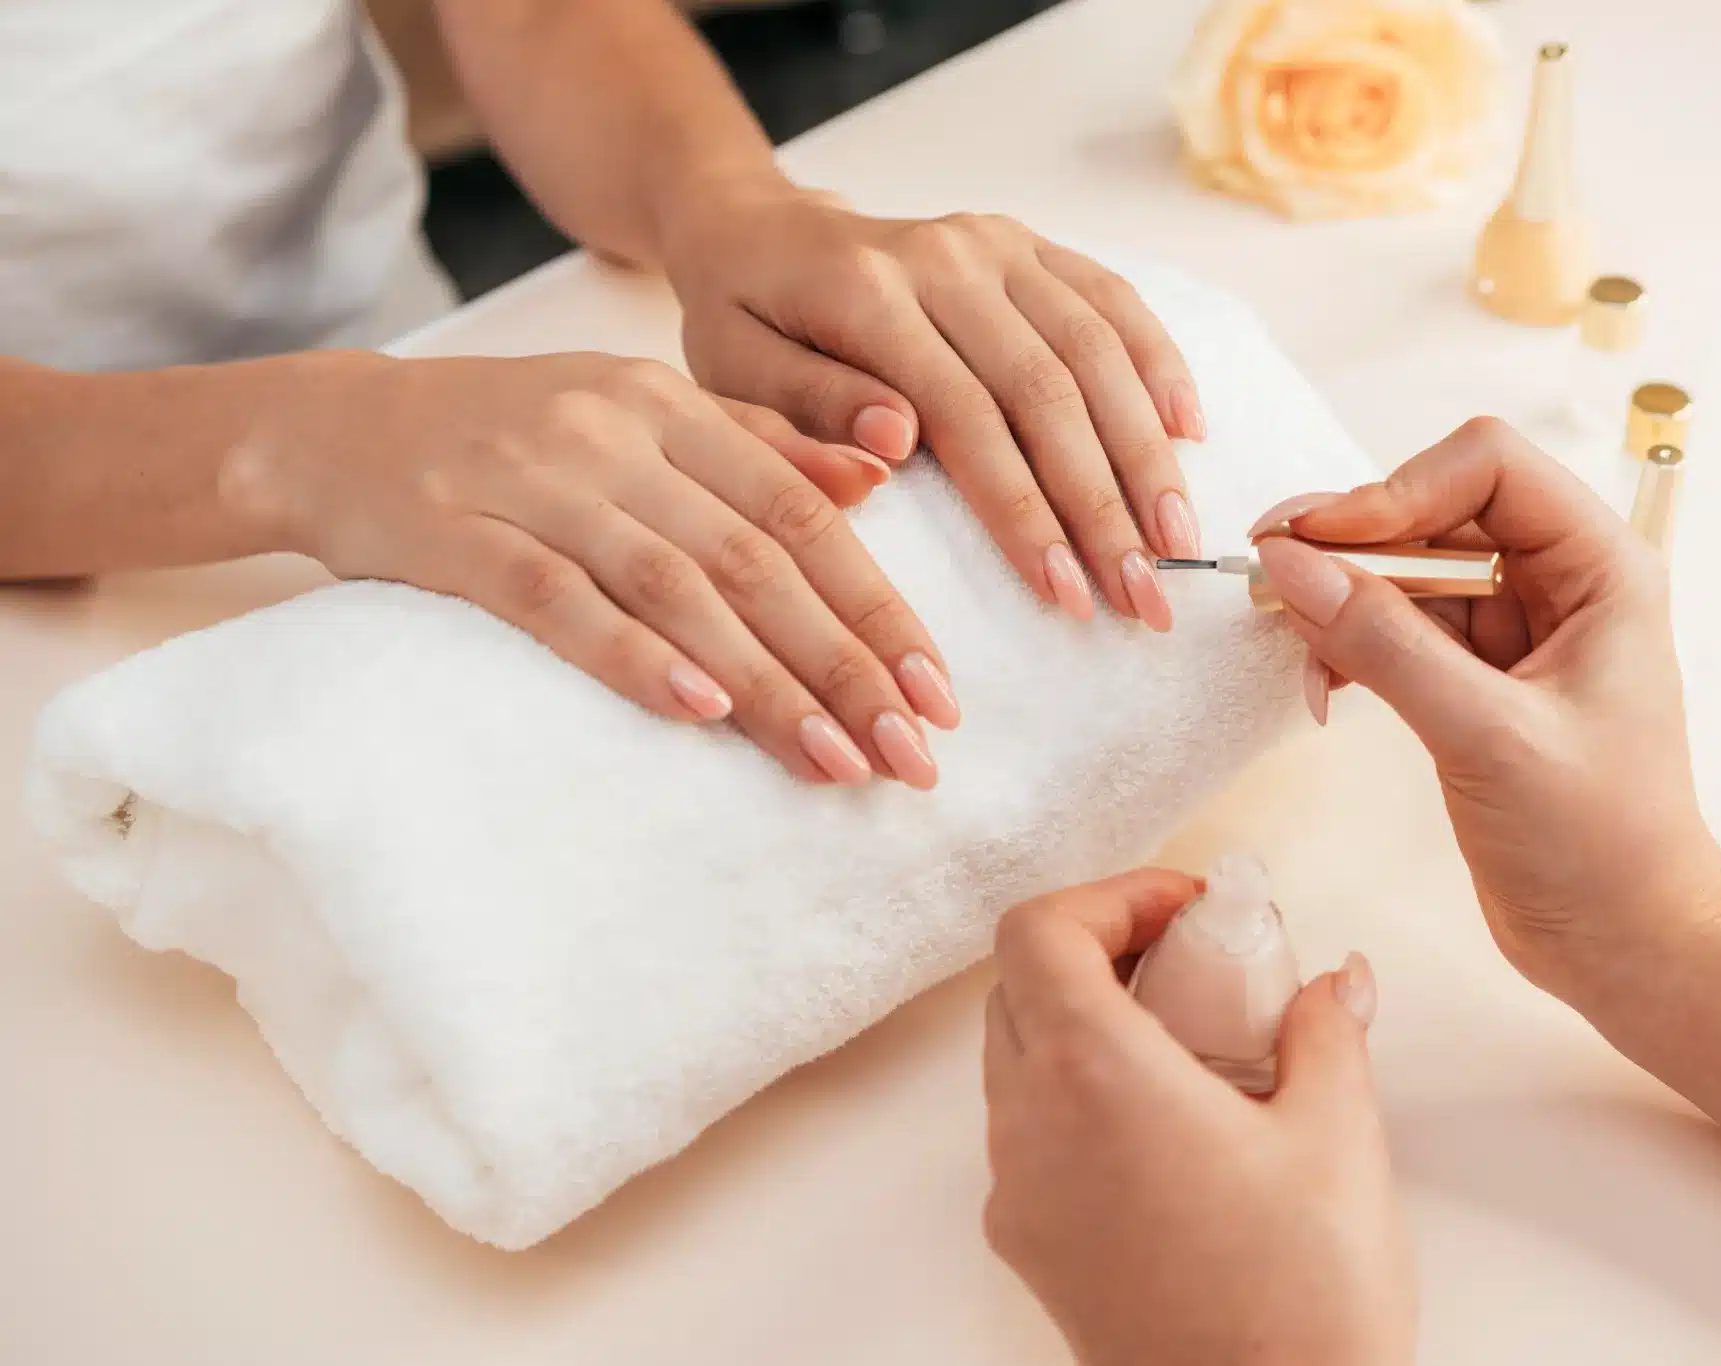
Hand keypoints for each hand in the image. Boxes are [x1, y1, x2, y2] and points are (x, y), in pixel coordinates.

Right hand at [234, 350, 958, 787]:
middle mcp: (615, 435)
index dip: (879, 606)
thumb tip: (876, 480)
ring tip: (836, 762)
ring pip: (677, 586)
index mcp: (671, 407)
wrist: (334, 426)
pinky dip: (634, 656)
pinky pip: (559, 599)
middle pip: (757, 557)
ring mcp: (534, 480)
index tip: (939, 693)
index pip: (803, 514)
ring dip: (766, 681)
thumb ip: (756, 443)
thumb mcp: (638, 416)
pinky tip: (701, 710)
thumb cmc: (509, 434)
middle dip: (845, 662)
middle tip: (912, 752)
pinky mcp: (456, 533)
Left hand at [664, 177, 1204, 631]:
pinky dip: (1157, 366)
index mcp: (866, 293)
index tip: (1069, 597)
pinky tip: (1189, 435)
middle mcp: (946, 256)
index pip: (967, 417)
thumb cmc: (743, 324)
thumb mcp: (733, 377)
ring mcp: (996, 244)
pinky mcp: (1029, 245)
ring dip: (1146, 454)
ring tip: (1178, 545)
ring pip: (1097, 351)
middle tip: (1147, 596)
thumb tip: (898, 443)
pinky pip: (1112, 300)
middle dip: (1107, 505)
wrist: (759, 230)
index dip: (1027, 512)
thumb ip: (808, 412)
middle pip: (1050, 390)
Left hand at [984, 870, 1412, 1365]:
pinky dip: (1081, 1097)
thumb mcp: (1338, 1137)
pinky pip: (1032, 1134)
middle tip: (1196, 962)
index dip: (1110, 896)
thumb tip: (1332, 982)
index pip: (1037, 930)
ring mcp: (1019, 1193)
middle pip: (1020, 985)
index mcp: (1094, 1077)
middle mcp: (1031, 1128)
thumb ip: (1326, 1030)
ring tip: (1196, 1044)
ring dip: (1089, 1023)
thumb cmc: (1302, 1300)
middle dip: (1103, 951)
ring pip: (1019, 1059)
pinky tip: (1175, 1125)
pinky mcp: (1031, 1247)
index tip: (1186, 911)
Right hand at [1250, 418, 1720, 1001]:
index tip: (1317, 542)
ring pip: (1408, 571)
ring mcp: (1516, 633)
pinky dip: (1350, 645)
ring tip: (1291, 643)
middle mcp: (1562, 582)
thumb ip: (1387, 644)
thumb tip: (1290, 564)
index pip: (1488, 467)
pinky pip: (1399, 631)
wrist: (1627, 948)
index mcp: (1602, 567)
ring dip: (1342, 597)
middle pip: (1437, 509)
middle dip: (1352, 541)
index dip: (1396, 490)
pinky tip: (1320, 686)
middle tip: (1270, 576)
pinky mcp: (1477, 683)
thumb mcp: (1487, 735)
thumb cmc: (1597, 844)